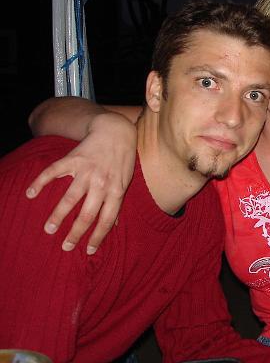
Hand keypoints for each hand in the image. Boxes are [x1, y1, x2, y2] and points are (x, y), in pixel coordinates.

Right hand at [26, 112, 136, 253]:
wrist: (116, 131)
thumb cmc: (122, 160)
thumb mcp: (126, 181)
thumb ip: (117, 202)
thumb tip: (114, 225)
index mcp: (116, 191)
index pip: (106, 220)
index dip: (97, 237)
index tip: (88, 251)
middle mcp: (101, 183)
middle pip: (87, 214)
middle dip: (75, 233)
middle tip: (65, 246)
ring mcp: (87, 171)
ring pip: (70, 198)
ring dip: (58, 216)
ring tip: (48, 229)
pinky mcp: (73, 159)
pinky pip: (54, 172)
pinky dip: (40, 182)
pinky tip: (31, 193)